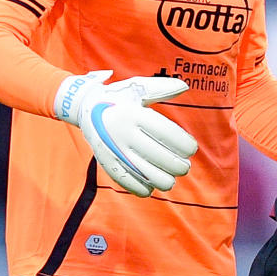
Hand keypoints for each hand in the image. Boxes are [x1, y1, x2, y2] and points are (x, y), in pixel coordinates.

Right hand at [54, 70, 196, 196]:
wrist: (85, 107)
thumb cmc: (119, 97)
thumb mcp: (137, 87)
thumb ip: (162, 88)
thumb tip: (184, 86)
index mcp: (134, 114)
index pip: (167, 133)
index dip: (184, 145)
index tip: (191, 149)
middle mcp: (124, 133)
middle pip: (161, 157)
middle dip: (179, 166)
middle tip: (185, 166)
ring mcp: (114, 150)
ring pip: (147, 175)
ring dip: (165, 181)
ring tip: (171, 178)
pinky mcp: (107, 163)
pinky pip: (129, 183)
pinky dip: (144, 189)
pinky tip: (152, 186)